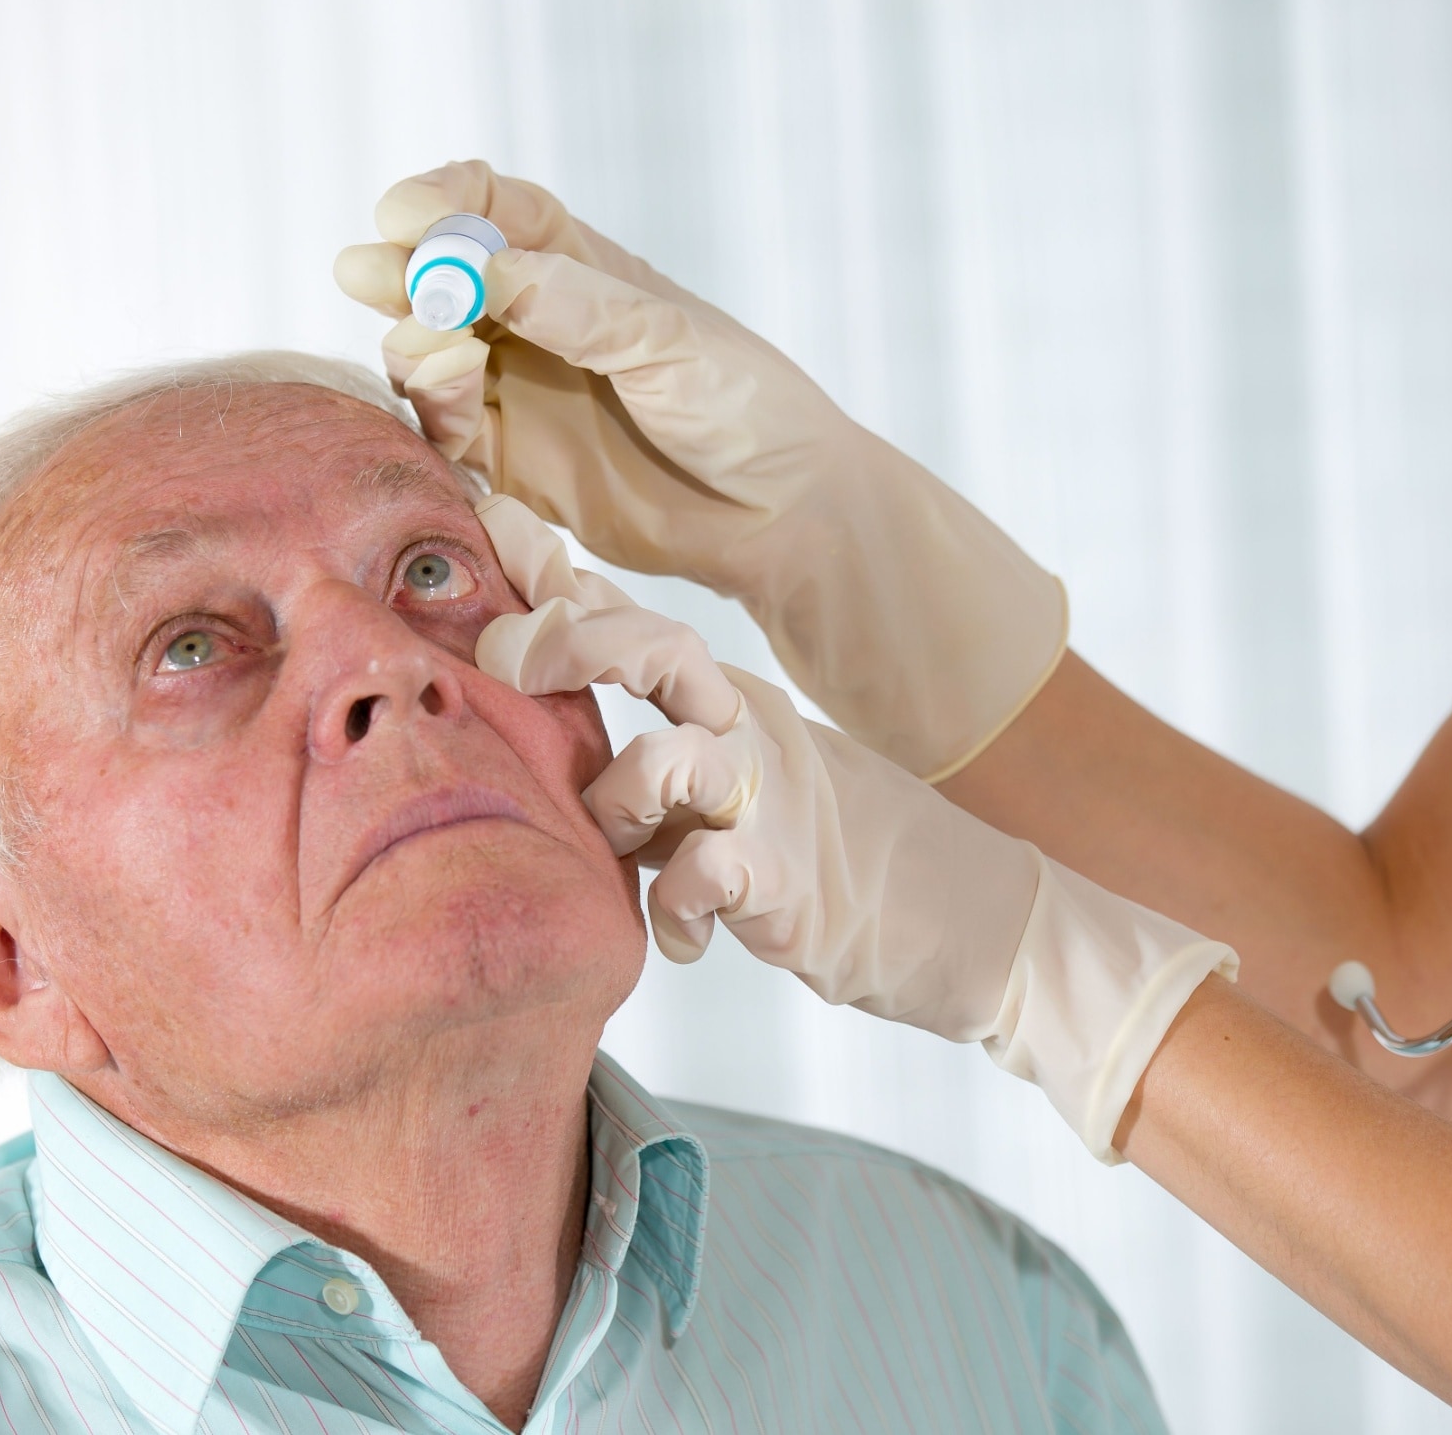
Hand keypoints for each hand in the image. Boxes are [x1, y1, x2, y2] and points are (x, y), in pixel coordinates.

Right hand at [337, 161, 1068, 781]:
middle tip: (372, 276)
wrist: (782, 517)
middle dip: (404, 272)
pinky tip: (445, 408)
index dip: (442, 202)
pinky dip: (431, 416)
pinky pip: (447, 434)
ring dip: (415, 346)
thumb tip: (485, 270)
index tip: (404, 213)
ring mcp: (520, 395)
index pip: (494, 211)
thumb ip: (579, 309)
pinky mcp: (513, 467)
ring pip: (430, 356)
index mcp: (580, 270)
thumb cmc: (748, 408)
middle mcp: (537, 325)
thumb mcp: (671, 343)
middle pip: (442, 281)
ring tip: (437, 355)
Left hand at [475, 495, 1236, 1160]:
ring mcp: (766, 797)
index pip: (625, 613)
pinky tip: (684, 937)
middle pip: (649, 645)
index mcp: (718, 697)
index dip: (550, 566)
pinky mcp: (787, 876)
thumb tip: (544, 725)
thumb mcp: (725, 782)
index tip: (484, 513)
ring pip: (662, 757)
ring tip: (623, 846)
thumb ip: (643, 754)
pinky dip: (678, 911)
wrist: (967, 913)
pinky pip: (706, 874)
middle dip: (569, 640)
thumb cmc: (821, 850)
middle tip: (509, 659)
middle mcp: (740, 727)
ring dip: (615, 803)